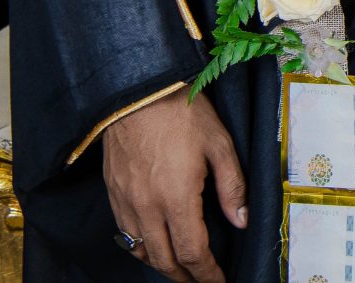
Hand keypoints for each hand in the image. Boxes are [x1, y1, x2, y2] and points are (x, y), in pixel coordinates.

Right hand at [101, 90, 247, 281]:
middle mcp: (147, 208)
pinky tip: (154, 244)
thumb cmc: (182, 113)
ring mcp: (126, 203)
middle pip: (165, 261)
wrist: (136, 91)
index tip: (219, 282)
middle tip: (202, 280)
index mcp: (177, 198)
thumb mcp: (219, 144)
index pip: (193, 253)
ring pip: (142, 252)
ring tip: (181, 268)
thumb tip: (241, 220)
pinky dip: (141, 248)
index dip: (207, 274)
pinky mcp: (113, 194)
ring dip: (163, 265)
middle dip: (186, 277)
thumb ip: (232, 186)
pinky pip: (125, 234)